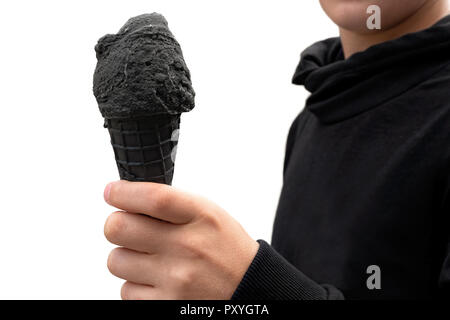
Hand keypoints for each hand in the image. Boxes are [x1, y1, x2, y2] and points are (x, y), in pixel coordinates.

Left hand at [103, 180, 258, 299]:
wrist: (248, 288)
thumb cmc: (224, 247)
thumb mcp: (209, 214)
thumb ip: (172, 204)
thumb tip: (127, 197)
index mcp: (201, 217)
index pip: (152, 198)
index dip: (123, 192)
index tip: (112, 192)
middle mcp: (187, 246)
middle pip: (119, 228)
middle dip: (118, 224)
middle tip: (129, 228)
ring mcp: (175, 278)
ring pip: (116, 261)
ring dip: (127, 257)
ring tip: (150, 258)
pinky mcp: (165, 304)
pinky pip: (126, 290)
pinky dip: (136, 284)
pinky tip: (157, 279)